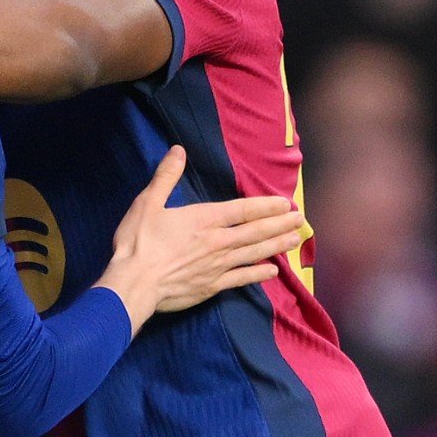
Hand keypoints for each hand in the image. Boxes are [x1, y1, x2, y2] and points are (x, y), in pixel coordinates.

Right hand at [96, 147, 302, 331]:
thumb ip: (166, 177)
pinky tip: (273, 271)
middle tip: (301, 220)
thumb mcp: (147, 203)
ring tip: (295, 239)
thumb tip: (178, 150)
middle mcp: (218, 242)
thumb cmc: (139, 241)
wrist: (135, 283)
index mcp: (204, 219)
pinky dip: (259, 274)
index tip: (285, 203)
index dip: (266, 206)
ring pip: (254, 253)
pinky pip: (242, 279)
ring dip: (276, 245)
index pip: (242, 210)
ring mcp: (218, 266)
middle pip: (255, 231)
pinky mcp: (213, 286)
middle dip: (280, 224)